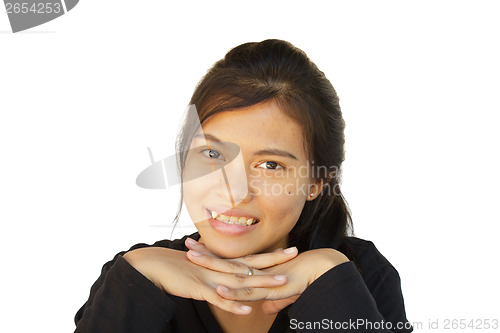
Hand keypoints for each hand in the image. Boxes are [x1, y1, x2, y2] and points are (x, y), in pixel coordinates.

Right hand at [122, 243, 295, 314]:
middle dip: (274, 260)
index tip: (289, 249)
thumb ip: (216, 273)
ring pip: (240, 280)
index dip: (270, 254)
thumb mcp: (200, 268)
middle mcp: (219, 267)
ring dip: (261, 282)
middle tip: (295, 253)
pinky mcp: (199, 289)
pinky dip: (233, 304)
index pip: (251, 258)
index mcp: (221, 263)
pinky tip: (247, 309)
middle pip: (251, 264)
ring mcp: (211, 277)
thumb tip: (229, 280)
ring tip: (282, 282)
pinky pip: (218, 298)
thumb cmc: (176, 268)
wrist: (153, 265)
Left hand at [186, 240, 348, 313]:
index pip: (231, 262)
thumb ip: (272, 301)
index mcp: (257, 270)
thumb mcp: (284, 294)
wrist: (322, 268)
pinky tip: (217, 289)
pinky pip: (247, 292)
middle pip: (225, 262)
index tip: (198, 248)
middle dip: (205, 254)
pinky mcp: (269, 289)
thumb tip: (264, 311)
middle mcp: (256, 271)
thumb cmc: (305, 277)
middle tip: (186, 244)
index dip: (214, 256)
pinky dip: (232, 292)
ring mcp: (261, 279)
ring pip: (231, 273)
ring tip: (192, 258)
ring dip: (211, 266)